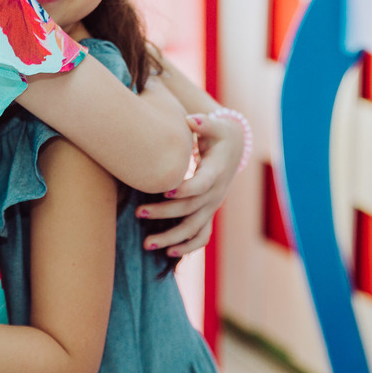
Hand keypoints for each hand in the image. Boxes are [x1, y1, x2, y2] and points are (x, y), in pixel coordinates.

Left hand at [137, 112, 246, 256]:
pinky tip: (167, 253)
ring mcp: (211, 206)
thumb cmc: (218, 134)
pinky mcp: (207, 213)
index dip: (186, 189)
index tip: (164, 190)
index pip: (202, 185)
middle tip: (138, 212)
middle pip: (191, 209)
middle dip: (165, 213)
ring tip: (146, 244)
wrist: (233, 149)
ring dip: (171, 238)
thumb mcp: (215, 126)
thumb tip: (191, 119)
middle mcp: (215, 194)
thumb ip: (204, 123)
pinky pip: (201, 236)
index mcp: (216, 173)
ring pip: (194, 228)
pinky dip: (187, 247)